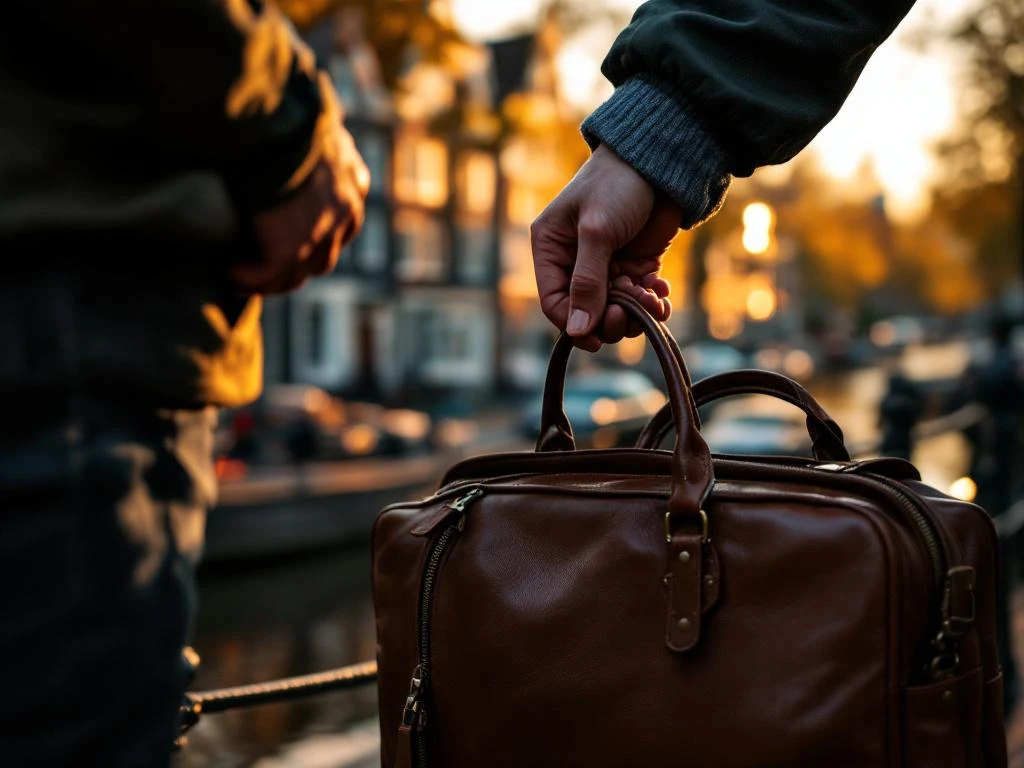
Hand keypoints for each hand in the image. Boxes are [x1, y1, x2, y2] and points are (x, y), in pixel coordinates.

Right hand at [231, 117, 369, 294]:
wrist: (273, 119)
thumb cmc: (285, 107)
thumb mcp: (312, 115)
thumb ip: (313, 131)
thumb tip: (300, 110)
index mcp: (354, 181)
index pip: (346, 223)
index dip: (322, 237)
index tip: (297, 240)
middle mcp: (345, 211)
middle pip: (324, 256)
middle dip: (297, 264)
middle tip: (263, 266)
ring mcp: (321, 234)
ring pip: (296, 273)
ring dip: (269, 279)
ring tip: (240, 276)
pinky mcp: (291, 249)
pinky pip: (266, 275)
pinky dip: (245, 278)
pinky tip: (226, 273)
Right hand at [531, 144, 678, 351]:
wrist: (660, 160)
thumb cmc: (617, 185)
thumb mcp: (597, 233)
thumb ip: (586, 283)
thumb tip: (577, 331)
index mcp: (551, 248)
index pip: (554, 302)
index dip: (574, 325)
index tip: (598, 339)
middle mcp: (574, 260)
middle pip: (586, 311)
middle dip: (610, 319)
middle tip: (630, 314)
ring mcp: (606, 264)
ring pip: (615, 308)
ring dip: (636, 311)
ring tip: (653, 298)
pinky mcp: (635, 263)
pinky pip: (639, 297)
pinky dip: (651, 300)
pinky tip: (661, 290)